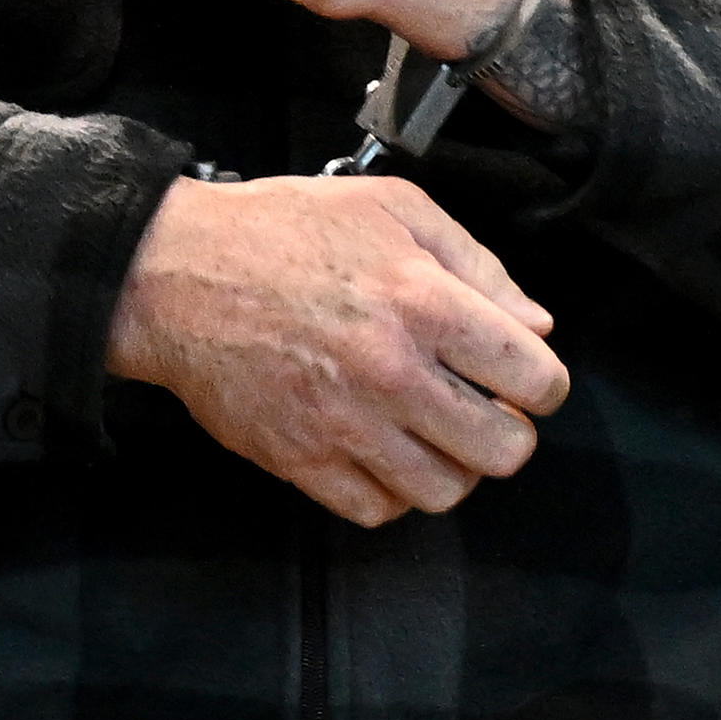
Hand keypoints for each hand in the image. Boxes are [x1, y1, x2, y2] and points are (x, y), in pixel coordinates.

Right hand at [107, 174, 568, 524]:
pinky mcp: (301, 459)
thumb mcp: (392, 208)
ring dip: (453, 468)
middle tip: (487, 412)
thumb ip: (475, 264)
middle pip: (503, 450)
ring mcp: (345, 424)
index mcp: (423, 302)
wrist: (177, 275)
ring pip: (444, 491)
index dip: (543, 383)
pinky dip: (392, 493)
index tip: (527, 380)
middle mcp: (392, 371)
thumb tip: (532, 324)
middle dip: (508, 433)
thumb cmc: (281, 232)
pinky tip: (385, 453)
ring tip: (436, 436)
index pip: (533, 376)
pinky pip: (376, 510)